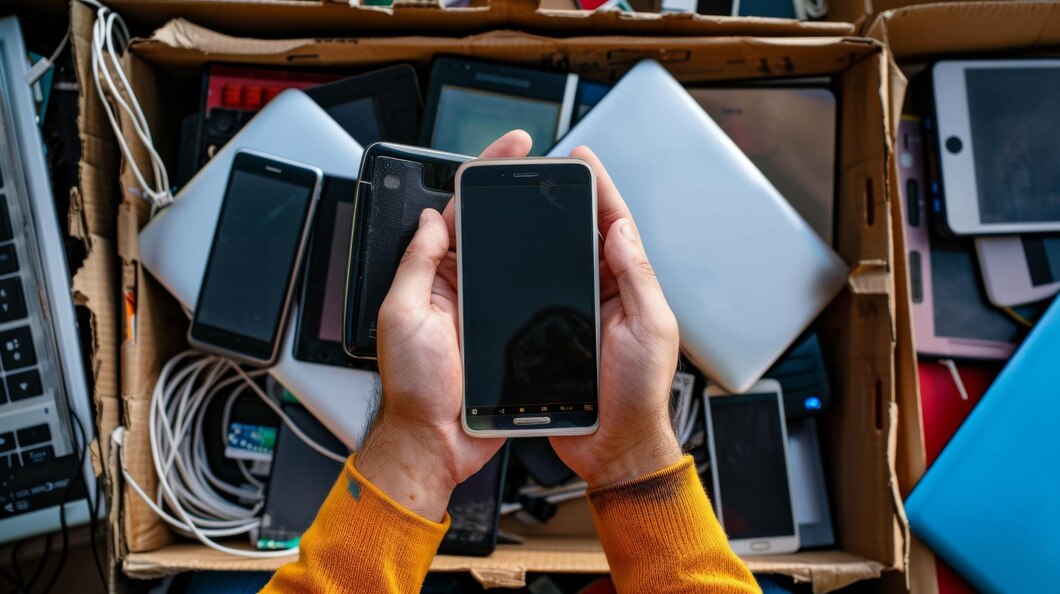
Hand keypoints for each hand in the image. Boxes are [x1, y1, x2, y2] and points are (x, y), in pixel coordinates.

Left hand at [355, 131, 532, 521]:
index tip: (509, 149)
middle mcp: (458, 287)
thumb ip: (415, 263)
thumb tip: (428, 217)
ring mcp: (483, 309)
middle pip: (488, 228)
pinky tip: (563, 260)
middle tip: (543, 164)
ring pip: (511, 259)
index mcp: (432, 276)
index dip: (483, 175)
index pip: (457, 212)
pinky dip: (543, 277)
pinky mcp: (503, 333)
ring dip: (530, 231)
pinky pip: (524, 296)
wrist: (437, 441)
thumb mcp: (403, 314)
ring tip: (558, 200)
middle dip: (514, 192)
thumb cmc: (414, 388)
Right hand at [549, 146, 683, 488]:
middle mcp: (606, 295)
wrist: (613, 446)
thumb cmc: (639, 396)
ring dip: (547, 232)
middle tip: (548, 171)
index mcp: (632, 287)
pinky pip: (539, 294)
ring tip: (527, 200)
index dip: (600, 190)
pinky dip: (528, 273)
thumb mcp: (648, 329)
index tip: (582, 160)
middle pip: (585, 236)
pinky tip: (511, 258)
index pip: (616, 226)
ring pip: (559, 261)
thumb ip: (636, 277)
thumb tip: (621, 228)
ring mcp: (580, 313)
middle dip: (570, 200)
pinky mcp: (555, 334)